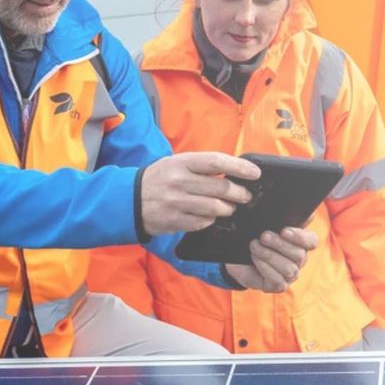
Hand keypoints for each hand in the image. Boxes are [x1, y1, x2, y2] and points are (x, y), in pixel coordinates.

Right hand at [139, 152, 259, 233]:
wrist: (129, 199)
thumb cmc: (159, 178)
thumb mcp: (176, 163)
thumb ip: (202, 166)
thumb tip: (234, 171)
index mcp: (181, 162)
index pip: (217, 162)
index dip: (239, 167)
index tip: (255, 173)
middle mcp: (179, 181)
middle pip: (221, 188)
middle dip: (239, 193)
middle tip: (245, 196)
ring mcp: (176, 202)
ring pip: (215, 208)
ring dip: (227, 208)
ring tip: (228, 207)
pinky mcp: (174, 220)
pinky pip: (203, 222)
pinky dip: (211, 220)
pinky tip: (209, 216)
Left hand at [225, 228, 318, 292]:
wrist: (238, 258)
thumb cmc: (256, 240)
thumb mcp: (267, 226)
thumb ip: (285, 219)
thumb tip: (308, 213)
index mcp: (300, 243)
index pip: (312, 241)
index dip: (301, 237)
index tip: (284, 231)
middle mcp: (299, 260)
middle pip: (299, 254)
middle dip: (279, 244)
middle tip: (263, 236)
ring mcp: (290, 275)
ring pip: (289, 268)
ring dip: (269, 255)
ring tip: (254, 246)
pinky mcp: (279, 286)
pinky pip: (278, 280)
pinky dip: (265, 268)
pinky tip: (255, 259)